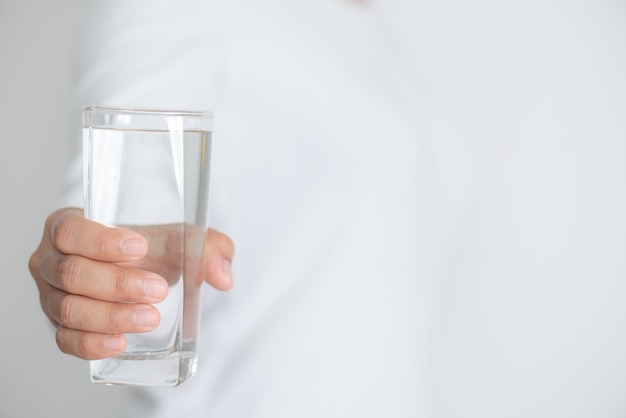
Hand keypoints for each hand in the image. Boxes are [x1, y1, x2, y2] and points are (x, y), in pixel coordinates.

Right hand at [28, 208, 233, 359]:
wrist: (139, 270)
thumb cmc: (150, 247)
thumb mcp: (181, 236)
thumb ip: (208, 247)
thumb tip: (223, 276)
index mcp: (68, 226)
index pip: (71, 231)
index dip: (101, 241)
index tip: (140, 247)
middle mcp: (51, 260)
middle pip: (72, 272)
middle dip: (117, 283)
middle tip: (157, 290)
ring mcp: (50, 296)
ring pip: (69, 308)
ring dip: (110, 316)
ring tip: (149, 318)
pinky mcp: (60, 326)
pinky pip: (66, 340)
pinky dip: (91, 344)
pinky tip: (120, 343)